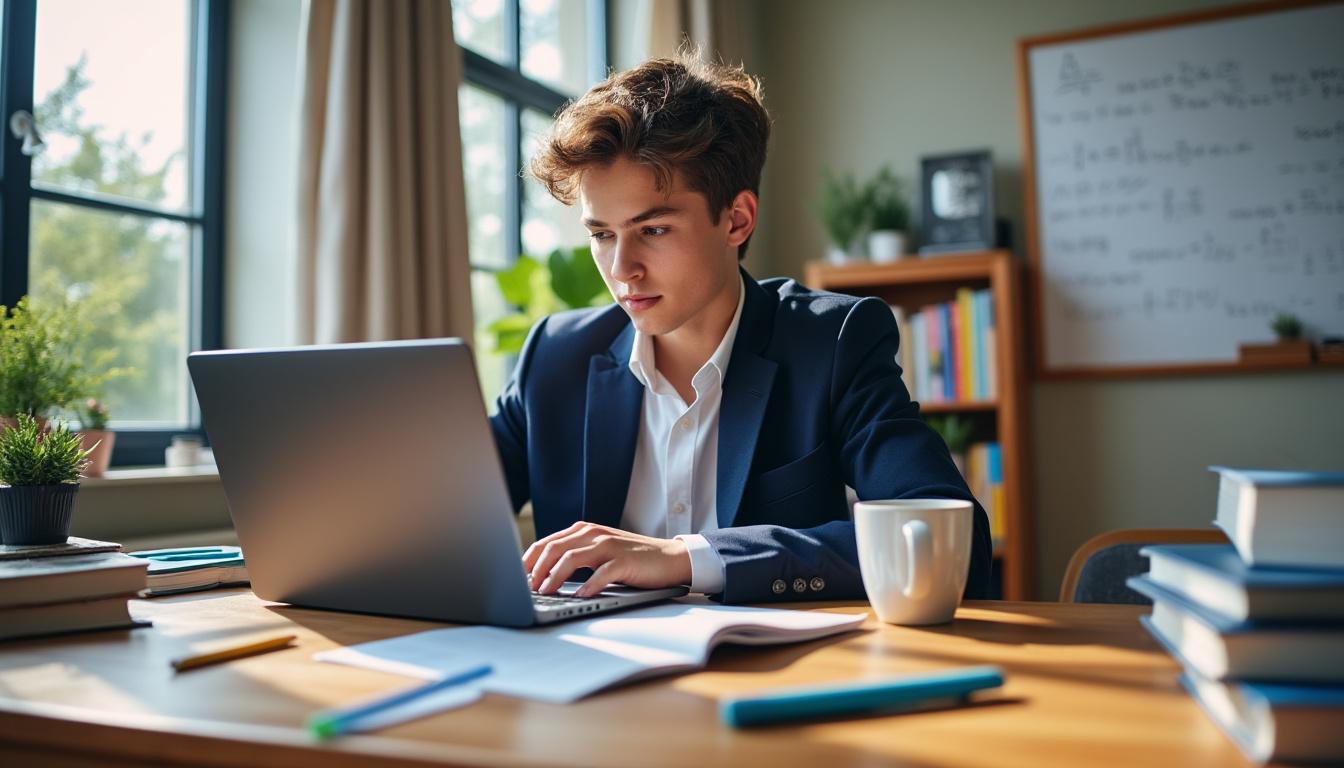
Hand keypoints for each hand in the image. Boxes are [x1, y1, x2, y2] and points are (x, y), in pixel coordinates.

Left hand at [522, 522, 691, 596]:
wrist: (668, 558)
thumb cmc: (630, 559)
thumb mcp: (598, 552)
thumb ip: (574, 556)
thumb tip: (541, 577)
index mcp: (583, 530)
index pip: (546, 543)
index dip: (528, 561)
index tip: (517, 578)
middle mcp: (593, 534)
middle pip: (554, 548)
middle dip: (536, 570)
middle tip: (526, 588)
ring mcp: (609, 545)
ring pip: (572, 558)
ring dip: (554, 577)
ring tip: (545, 592)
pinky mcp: (624, 560)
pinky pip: (601, 572)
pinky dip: (587, 585)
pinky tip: (579, 596)